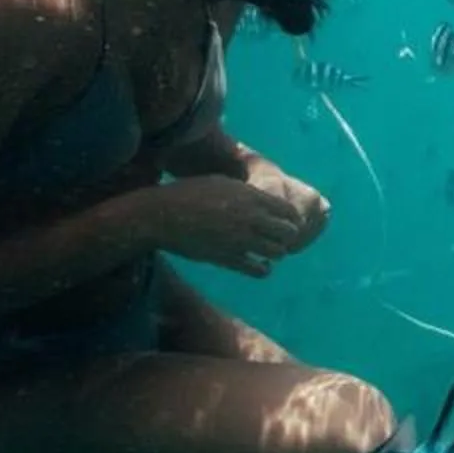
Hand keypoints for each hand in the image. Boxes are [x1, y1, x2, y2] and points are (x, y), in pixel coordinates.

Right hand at [143, 176, 325, 276]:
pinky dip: (263, 269)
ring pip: (278, 252)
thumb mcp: (222, 182)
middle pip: (288, 232)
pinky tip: (258, 264)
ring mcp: (239, 240)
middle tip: (278, 237)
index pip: (288, 211)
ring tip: (266, 250)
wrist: (162, 215)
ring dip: (275, 252)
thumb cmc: (190, 194)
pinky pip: (259, 270)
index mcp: (250, 197)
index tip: (285, 221)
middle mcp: (249, 218)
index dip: (291, 217)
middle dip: (287, 235)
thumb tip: (263, 197)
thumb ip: (246, 192)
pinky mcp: (227, 259)